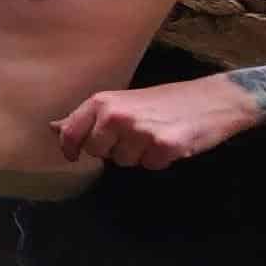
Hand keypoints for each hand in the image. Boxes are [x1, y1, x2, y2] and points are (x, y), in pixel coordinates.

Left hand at [52, 75, 260, 168]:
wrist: (211, 99)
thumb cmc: (162, 101)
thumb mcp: (120, 102)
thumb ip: (88, 117)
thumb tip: (54, 127)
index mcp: (103, 102)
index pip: (70, 132)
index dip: (69, 148)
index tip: (73, 155)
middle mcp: (117, 115)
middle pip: (97, 152)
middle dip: (112, 150)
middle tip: (133, 136)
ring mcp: (140, 131)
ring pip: (124, 162)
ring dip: (138, 155)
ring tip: (154, 136)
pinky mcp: (164, 146)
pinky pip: (150, 166)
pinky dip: (159, 160)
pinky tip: (170, 143)